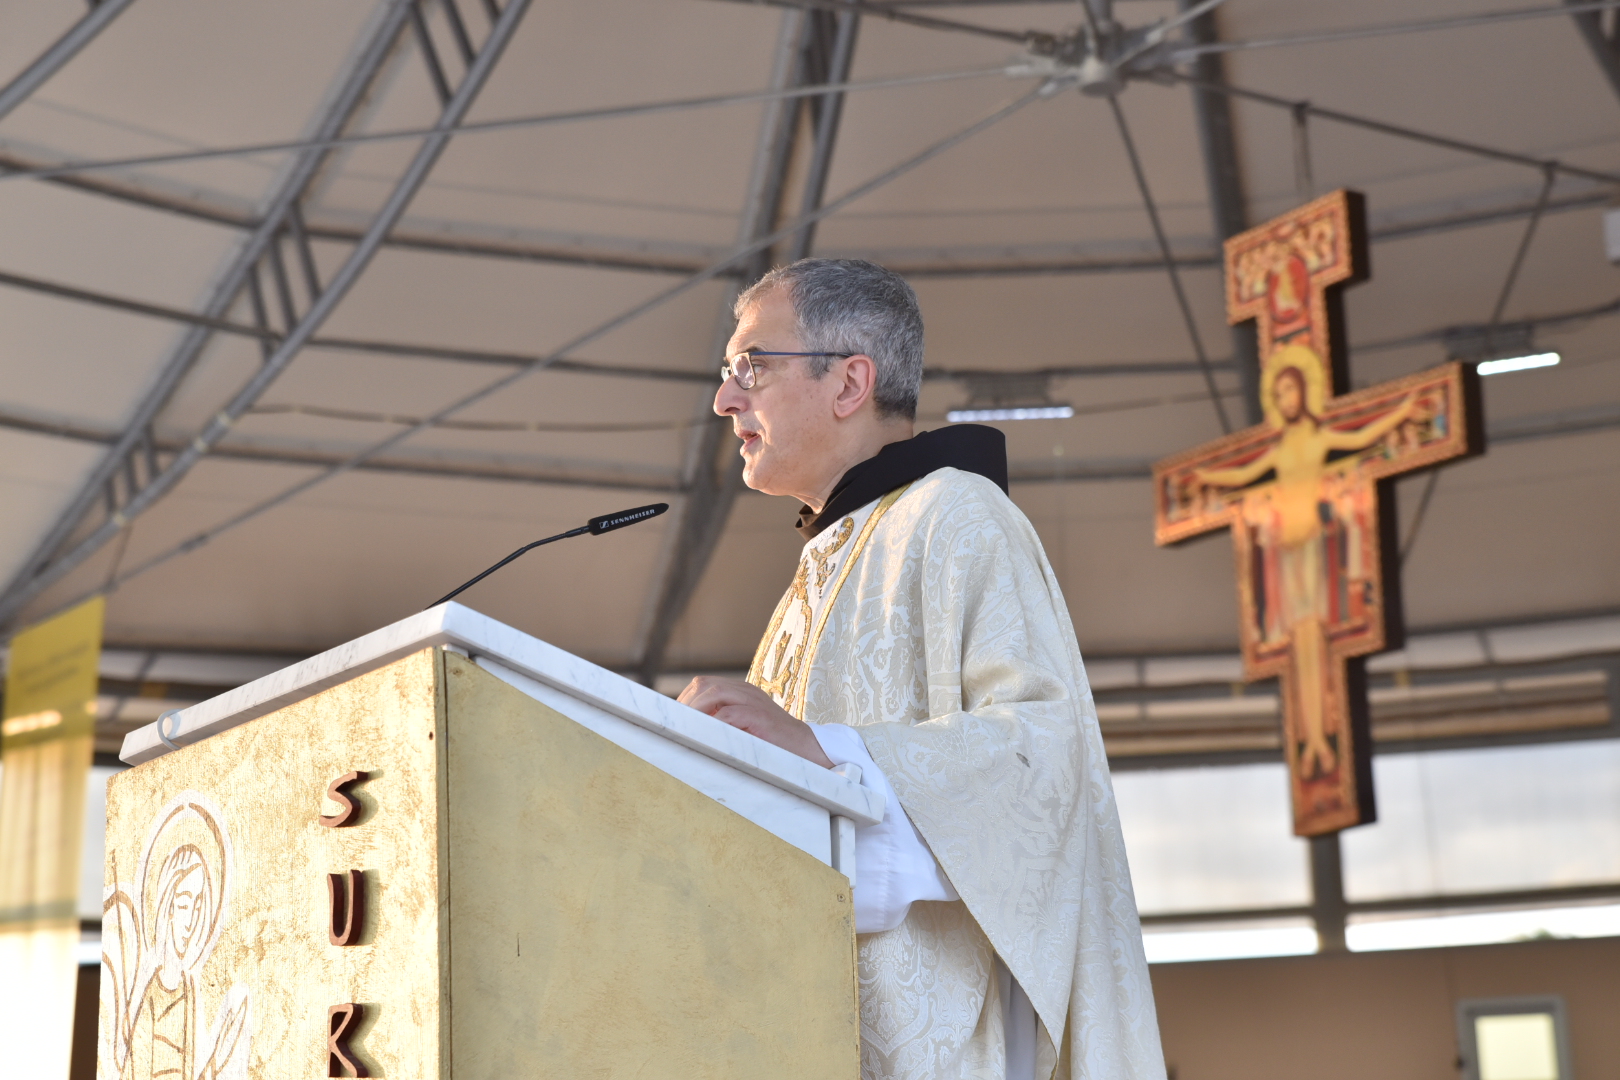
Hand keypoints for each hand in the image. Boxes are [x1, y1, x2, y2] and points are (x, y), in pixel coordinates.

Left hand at [677, 676, 834, 767]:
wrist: (810, 751)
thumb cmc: (775, 744)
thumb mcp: (746, 729)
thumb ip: (723, 724)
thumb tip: (689, 733)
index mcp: (741, 692)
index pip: (704, 684)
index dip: (685, 700)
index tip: (673, 719)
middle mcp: (747, 692)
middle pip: (705, 685)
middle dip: (685, 704)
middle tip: (672, 726)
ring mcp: (754, 702)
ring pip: (714, 695)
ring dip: (694, 712)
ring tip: (682, 729)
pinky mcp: (761, 717)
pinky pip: (730, 715)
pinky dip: (713, 724)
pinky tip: (703, 737)